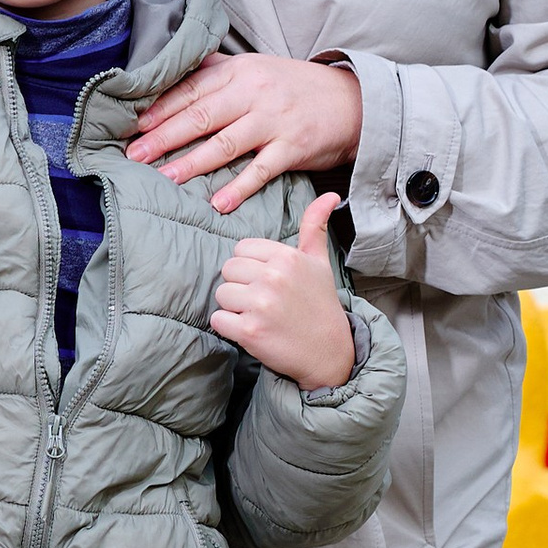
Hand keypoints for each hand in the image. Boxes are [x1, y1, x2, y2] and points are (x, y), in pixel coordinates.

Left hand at [126, 50, 361, 214]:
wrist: (352, 100)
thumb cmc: (295, 87)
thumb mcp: (257, 68)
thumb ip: (217, 71)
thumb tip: (173, 70)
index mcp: (240, 71)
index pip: (192, 90)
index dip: (160, 109)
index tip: (133, 126)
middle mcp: (255, 93)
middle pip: (201, 116)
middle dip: (164, 137)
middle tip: (135, 156)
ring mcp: (275, 120)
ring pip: (225, 144)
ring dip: (192, 163)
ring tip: (164, 178)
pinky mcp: (294, 147)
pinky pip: (261, 170)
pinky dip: (239, 187)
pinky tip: (218, 203)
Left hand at [211, 191, 355, 390]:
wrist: (329, 352)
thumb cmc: (320, 304)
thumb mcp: (319, 262)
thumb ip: (314, 227)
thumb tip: (330, 195)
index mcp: (286, 257)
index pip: (241, 249)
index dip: (250, 267)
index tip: (268, 282)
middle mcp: (272, 277)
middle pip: (228, 270)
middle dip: (240, 286)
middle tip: (263, 301)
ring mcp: (260, 304)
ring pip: (221, 294)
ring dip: (234, 307)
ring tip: (259, 315)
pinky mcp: (249, 331)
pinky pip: (218, 319)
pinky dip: (229, 327)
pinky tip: (251, 330)